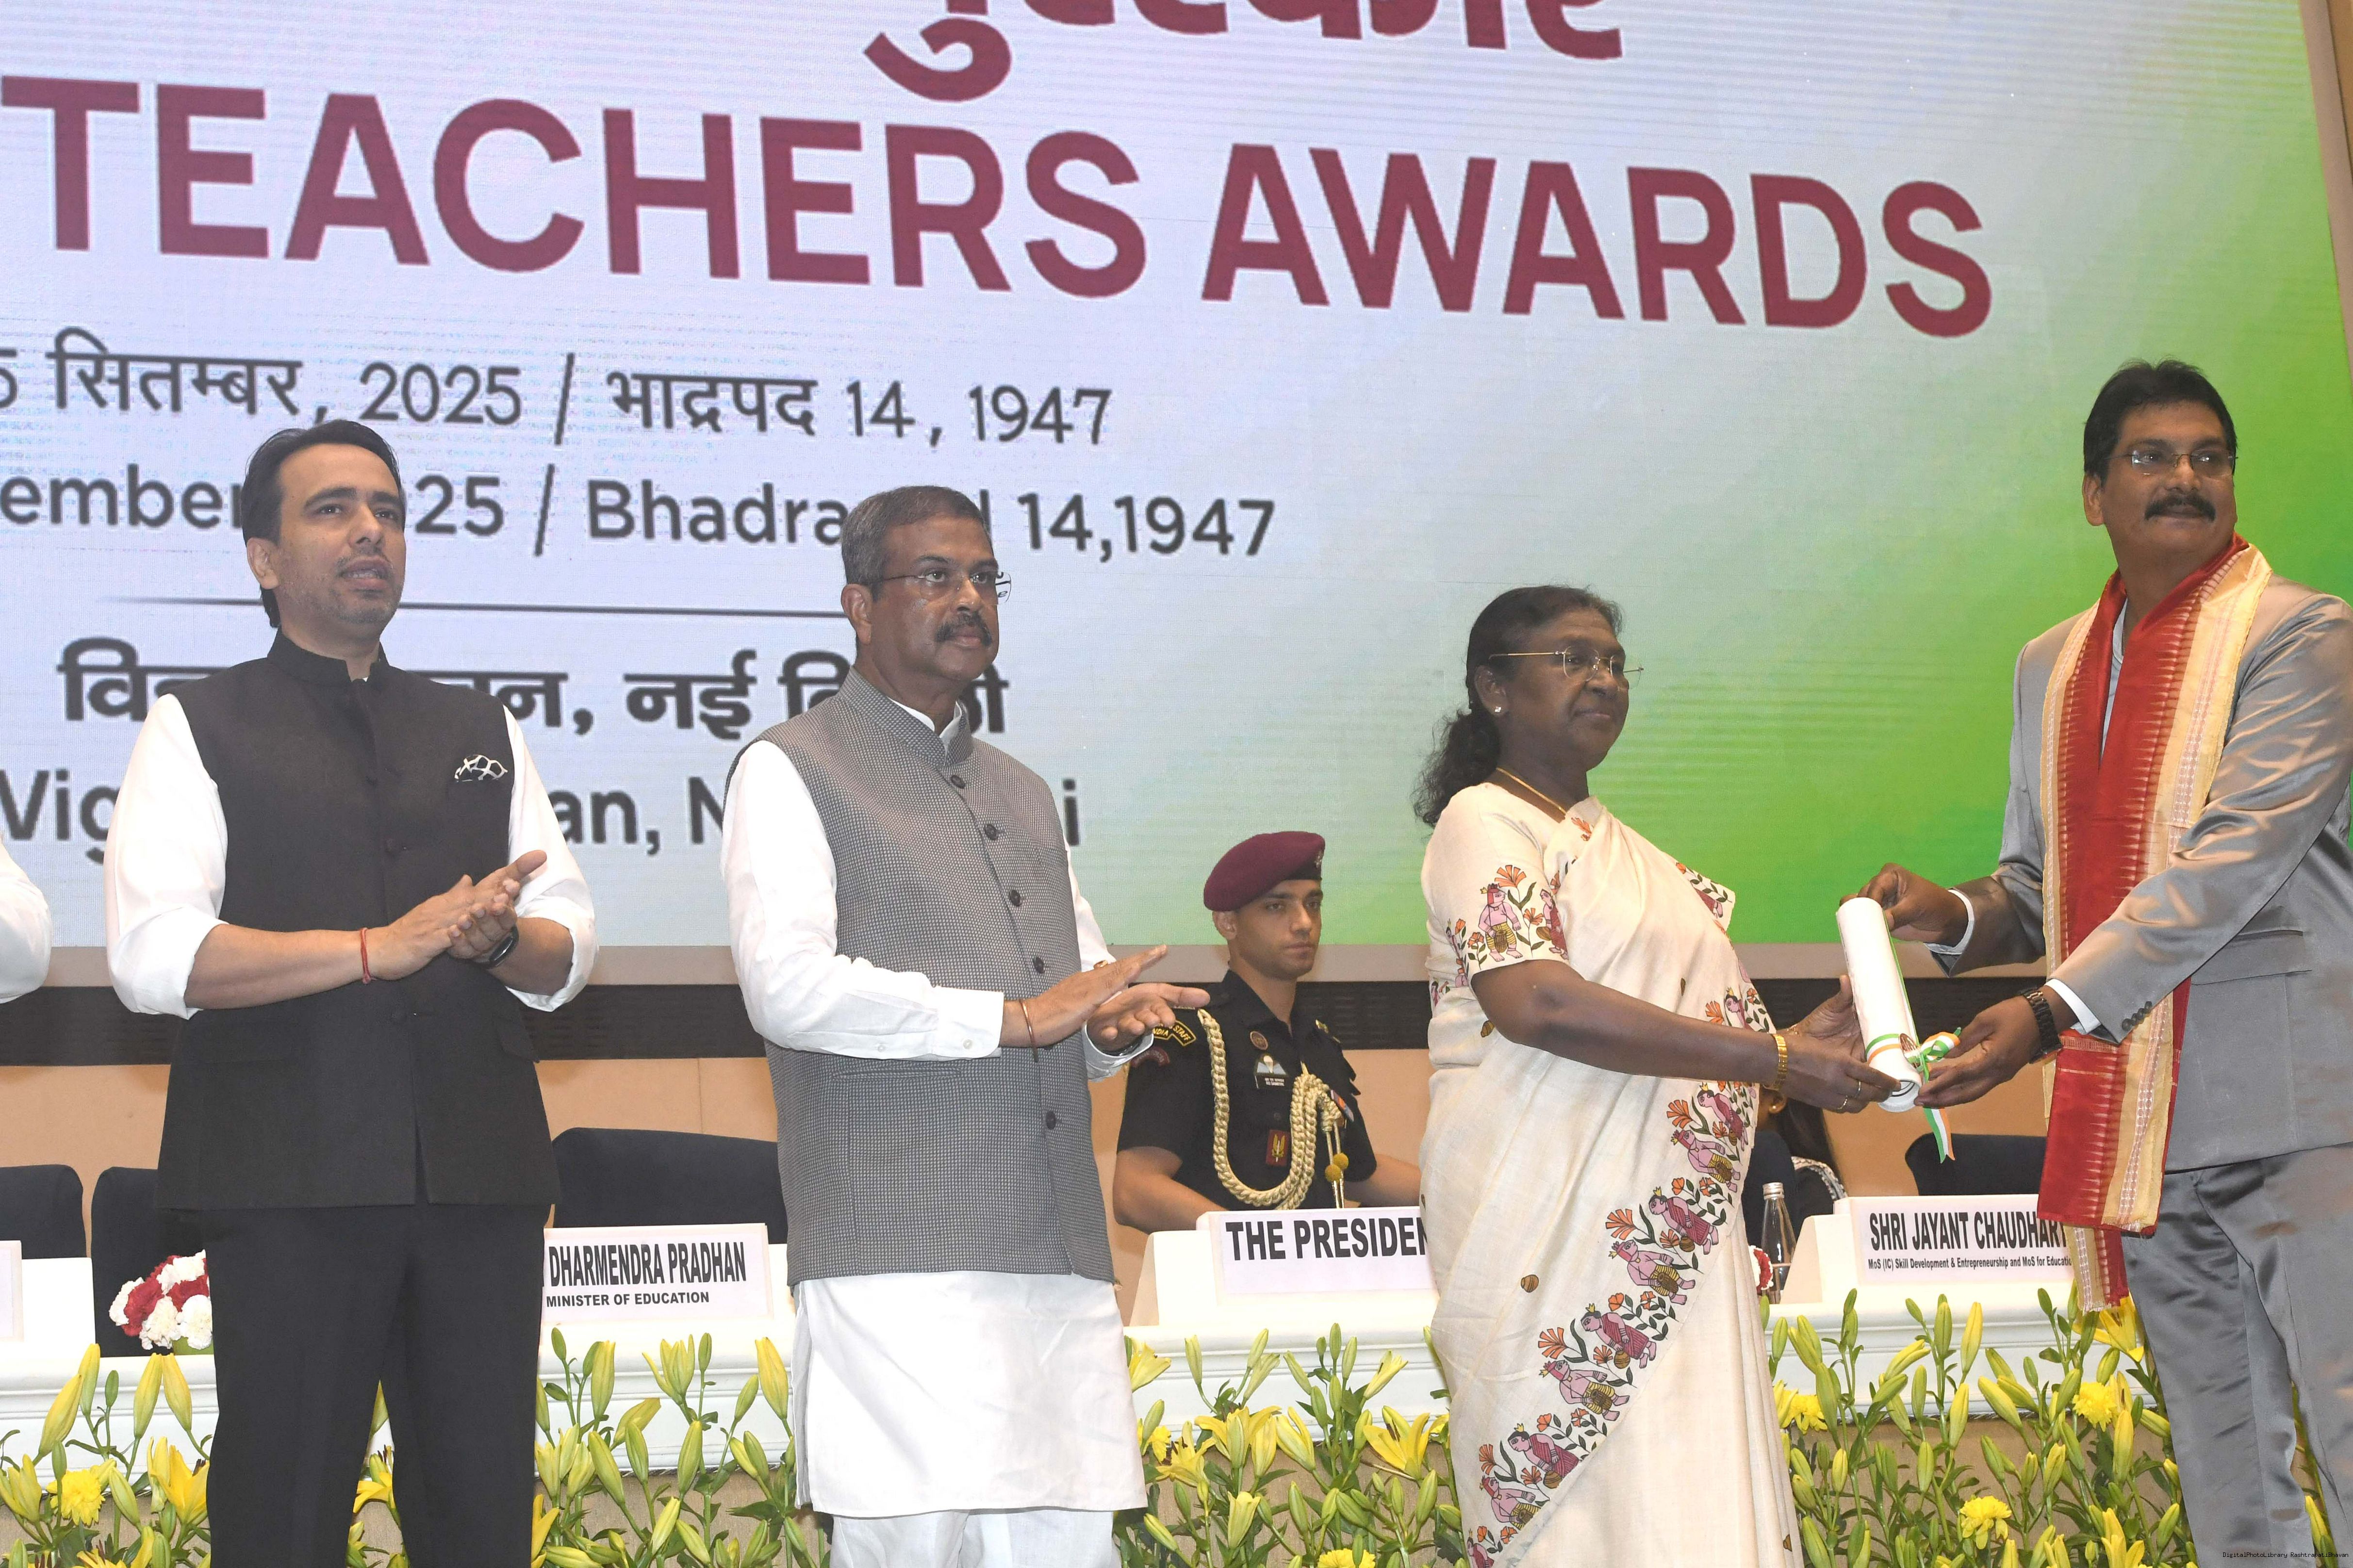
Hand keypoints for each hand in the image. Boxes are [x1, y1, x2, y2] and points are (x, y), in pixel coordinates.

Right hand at [371, 852, 544, 977]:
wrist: (378, 948)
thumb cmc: (408, 932)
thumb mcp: (432, 911)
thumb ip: (452, 895)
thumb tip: (468, 878)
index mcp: (447, 903)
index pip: (479, 887)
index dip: (502, 877)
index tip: (524, 868)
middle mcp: (443, 909)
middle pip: (475, 896)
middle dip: (497, 888)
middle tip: (519, 880)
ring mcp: (435, 924)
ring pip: (463, 914)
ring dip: (481, 907)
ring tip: (502, 901)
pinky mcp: (427, 942)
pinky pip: (445, 937)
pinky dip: (457, 932)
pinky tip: (469, 929)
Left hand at [446, 851, 546, 963]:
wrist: (483, 930)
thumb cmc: (494, 902)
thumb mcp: (505, 883)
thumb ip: (521, 869)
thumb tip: (542, 853)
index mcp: (506, 919)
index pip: (508, 917)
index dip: (504, 910)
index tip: (499, 899)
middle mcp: (495, 934)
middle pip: (493, 929)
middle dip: (486, 919)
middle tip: (478, 908)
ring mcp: (481, 944)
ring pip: (478, 940)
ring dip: (471, 929)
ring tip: (463, 919)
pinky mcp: (466, 950)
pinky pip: (462, 949)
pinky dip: (458, 941)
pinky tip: (452, 930)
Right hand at [1008, 946, 1206, 1047]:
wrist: (1030, 1019)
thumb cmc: (1045, 1017)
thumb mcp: (1068, 1008)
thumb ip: (1080, 1003)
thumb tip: (1087, 1005)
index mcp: (1085, 983)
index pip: (1113, 971)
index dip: (1132, 964)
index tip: (1148, 958)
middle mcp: (1089, 979)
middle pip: (1121, 966)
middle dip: (1143, 958)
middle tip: (1163, 949)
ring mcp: (1089, 986)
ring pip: (1120, 970)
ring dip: (1141, 962)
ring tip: (1159, 953)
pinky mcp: (1089, 996)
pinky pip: (1111, 983)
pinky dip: (1126, 974)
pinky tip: (1138, 969)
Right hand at [1779, 977, 1900, 1111]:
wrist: (1771, 1059)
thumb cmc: (1796, 1041)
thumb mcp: (1821, 1023)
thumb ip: (1841, 1004)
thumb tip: (1846, 978)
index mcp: (1842, 1062)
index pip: (1874, 1076)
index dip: (1888, 1082)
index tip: (1897, 1083)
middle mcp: (1838, 1081)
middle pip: (1869, 1094)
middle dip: (1882, 1094)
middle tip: (1889, 1091)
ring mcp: (1828, 1094)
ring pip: (1857, 1105)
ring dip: (1867, 1101)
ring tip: (1871, 1096)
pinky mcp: (1819, 1102)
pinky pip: (1842, 1108)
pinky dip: (1851, 1105)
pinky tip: (1852, 1100)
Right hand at [1855, 863, 1968, 946]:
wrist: (1945, 922)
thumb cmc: (1934, 905)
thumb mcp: (1916, 907)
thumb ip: (1898, 914)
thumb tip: (1882, 923)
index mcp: (1889, 875)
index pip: (1874, 888)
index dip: (1869, 902)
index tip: (1868, 917)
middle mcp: (1880, 886)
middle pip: (1862, 897)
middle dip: (1861, 911)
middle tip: (1863, 925)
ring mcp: (1878, 901)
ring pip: (1858, 907)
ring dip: (1857, 918)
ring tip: (1858, 929)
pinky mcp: (1878, 916)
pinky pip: (1862, 919)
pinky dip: (1858, 924)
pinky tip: (1856, 930)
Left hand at [1918, 995, 2040, 1107]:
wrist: (2043, 1016)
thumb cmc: (2013, 1014)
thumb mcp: (1984, 1021)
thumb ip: (1963, 1041)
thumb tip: (1945, 1055)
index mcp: (1994, 1060)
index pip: (1961, 1076)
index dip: (1940, 1083)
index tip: (1922, 1089)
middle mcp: (1999, 1073)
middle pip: (1968, 1093)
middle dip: (1943, 1099)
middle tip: (1921, 1102)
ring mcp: (2003, 1075)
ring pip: (1974, 1092)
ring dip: (1951, 1096)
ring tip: (1929, 1097)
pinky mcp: (2004, 1073)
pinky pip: (1980, 1085)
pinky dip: (1962, 1087)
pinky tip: (1946, 1083)